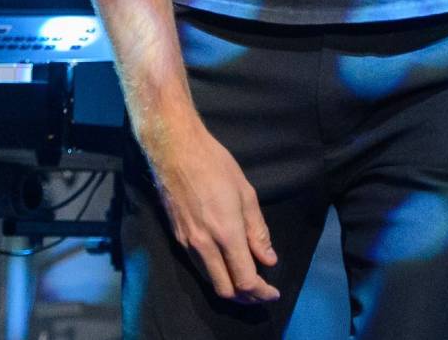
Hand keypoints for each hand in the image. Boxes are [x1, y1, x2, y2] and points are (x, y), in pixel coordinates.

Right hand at [144, 115, 278, 302]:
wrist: (174, 149)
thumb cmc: (215, 165)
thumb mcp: (246, 193)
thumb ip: (257, 231)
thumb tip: (268, 259)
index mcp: (226, 234)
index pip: (245, 280)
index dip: (262, 292)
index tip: (273, 292)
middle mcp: (205, 245)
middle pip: (225, 290)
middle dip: (246, 298)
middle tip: (261, 291)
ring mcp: (187, 242)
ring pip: (210, 281)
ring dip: (230, 288)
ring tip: (246, 282)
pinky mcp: (177, 237)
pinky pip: (198, 266)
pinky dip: (215, 274)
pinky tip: (225, 264)